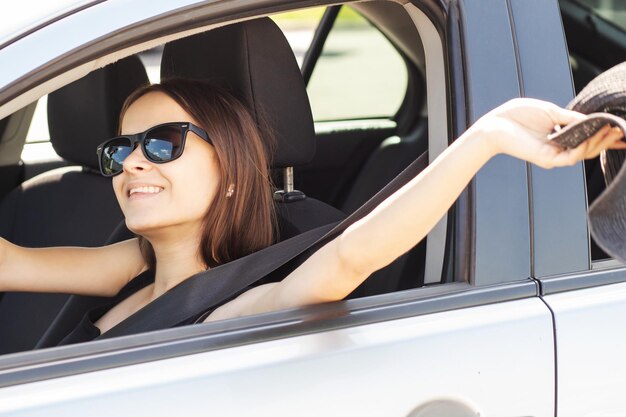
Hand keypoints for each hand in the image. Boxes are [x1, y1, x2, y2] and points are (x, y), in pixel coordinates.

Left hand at [471, 98, 625, 168]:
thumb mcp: (551, 112)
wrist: (496, 124)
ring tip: (613, 131)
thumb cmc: (519, 115)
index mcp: (559, 136)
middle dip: (607, 140)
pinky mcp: (547, 159)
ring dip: (599, 143)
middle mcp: (558, 148)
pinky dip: (583, 148)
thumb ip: (571, 117)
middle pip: (588, 148)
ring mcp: (553, 155)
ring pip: (582, 153)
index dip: (605, 136)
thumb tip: (593, 119)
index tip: (622, 130)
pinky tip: (593, 138)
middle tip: (622, 131)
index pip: (587, 138)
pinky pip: (570, 156)